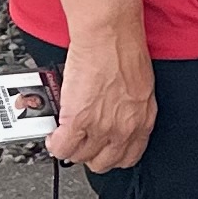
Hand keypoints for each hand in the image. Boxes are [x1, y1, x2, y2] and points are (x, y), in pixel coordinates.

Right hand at [47, 32, 156, 172]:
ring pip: (80, 157)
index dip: (111, 156)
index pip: (129, 156)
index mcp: (143, 120)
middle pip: (104, 162)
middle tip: (80, 144)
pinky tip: (54, 135)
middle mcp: (125, 128)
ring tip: (65, 137)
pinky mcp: (79, 120)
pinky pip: (62, 147)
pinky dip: (55, 144)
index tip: (101, 151)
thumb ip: (129, 110)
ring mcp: (102, 127)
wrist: (110, 36)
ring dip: (70, 149)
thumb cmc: (124, 52)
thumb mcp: (138, 88)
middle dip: (89, 156)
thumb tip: (114, 118)